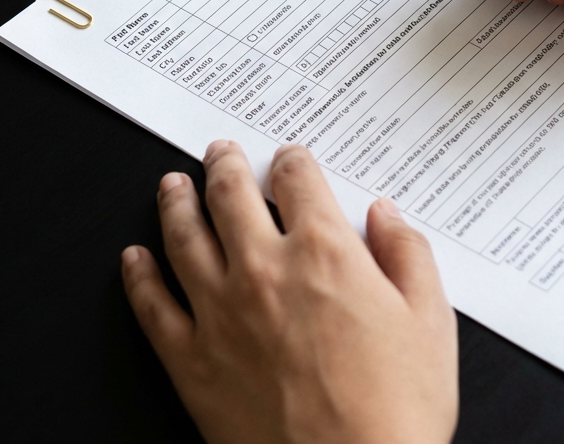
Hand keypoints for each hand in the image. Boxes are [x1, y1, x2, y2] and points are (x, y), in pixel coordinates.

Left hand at [121, 142, 457, 443]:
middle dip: (224, 165)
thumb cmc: (395, 412)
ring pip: (184, 237)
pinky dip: (139, 276)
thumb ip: (408, 254)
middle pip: (230, 195)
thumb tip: (386, 214)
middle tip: (218, 152)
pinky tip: (134, 258)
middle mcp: (266, 270)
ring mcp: (221, 314)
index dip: (292, 160)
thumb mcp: (430, 321)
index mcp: (324, 252)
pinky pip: (152, 307)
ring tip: (172, 184)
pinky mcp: (192, 362)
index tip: (289, 158)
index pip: (298, 180)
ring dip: (176, 202)